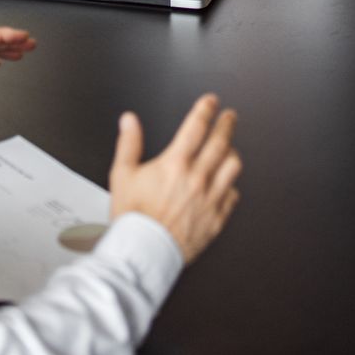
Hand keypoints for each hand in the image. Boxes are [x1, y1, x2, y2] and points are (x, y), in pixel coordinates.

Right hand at [108, 93, 241, 263]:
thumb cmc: (132, 217)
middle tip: (229, 116)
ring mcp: (209, 199)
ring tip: (230, 148)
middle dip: (227, 124)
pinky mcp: (216, 219)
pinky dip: (231, 187)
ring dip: (232, 153)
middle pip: (221, 142)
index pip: (196, 127)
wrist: (142, 252)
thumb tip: (129, 121)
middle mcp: (197, 179)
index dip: (206, 109)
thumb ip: (129, 143)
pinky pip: (232, 197)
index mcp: (175, 164)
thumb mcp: (122, 175)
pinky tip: (226, 185)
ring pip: (233, 167)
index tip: (210, 102)